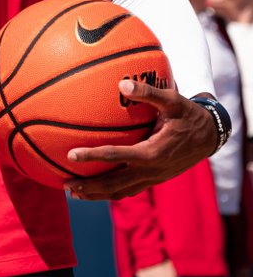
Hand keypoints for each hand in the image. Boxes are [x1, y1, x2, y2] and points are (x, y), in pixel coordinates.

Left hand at [65, 81, 218, 199]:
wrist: (211, 136)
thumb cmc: (189, 115)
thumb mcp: (173, 100)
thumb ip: (148, 93)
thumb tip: (123, 83)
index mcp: (153, 152)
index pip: (116, 156)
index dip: (93, 156)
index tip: (70, 155)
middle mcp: (152, 170)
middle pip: (115, 184)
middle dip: (90, 187)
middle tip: (65, 185)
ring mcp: (153, 178)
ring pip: (121, 192)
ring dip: (97, 194)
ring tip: (73, 192)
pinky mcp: (155, 180)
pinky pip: (129, 190)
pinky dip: (110, 191)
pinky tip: (95, 188)